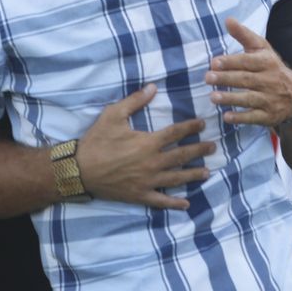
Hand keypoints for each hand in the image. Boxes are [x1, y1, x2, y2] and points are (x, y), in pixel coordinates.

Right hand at [76, 84, 214, 209]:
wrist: (78, 170)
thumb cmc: (96, 141)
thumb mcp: (113, 115)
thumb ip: (134, 101)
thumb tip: (153, 87)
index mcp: (148, 143)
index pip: (176, 133)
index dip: (191, 128)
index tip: (202, 124)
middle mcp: (152, 163)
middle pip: (182, 156)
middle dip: (199, 151)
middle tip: (213, 147)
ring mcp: (148, 182)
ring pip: (176, 178)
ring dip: (193, 174)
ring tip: (207, 172)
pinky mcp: (140, 195)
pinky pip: (161, 201)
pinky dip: (174, 203)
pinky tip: (186, 203)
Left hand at [206, 18, 291, 128]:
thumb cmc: (272, 68)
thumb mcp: (262, 50)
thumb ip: (244, 35)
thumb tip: (228, 19)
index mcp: (268, 62)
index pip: (248, 61)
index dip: (232, 62)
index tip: (214, 62)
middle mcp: (271, 81)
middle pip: (246, 80)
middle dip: (227, 79)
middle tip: (208, 77)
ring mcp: (270, 100)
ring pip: (249, 99)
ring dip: (231, 98)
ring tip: (212, 97)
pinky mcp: (269, 116)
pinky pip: (254, 117)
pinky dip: (241, 117)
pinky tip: (226, 117)